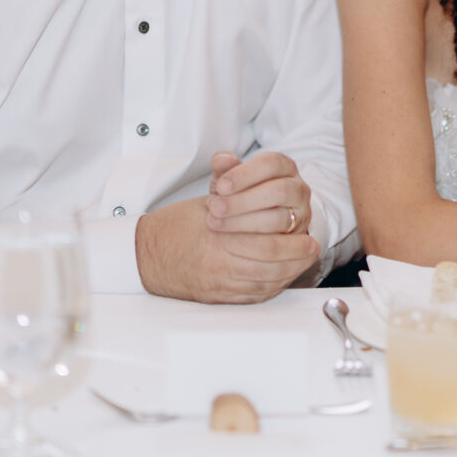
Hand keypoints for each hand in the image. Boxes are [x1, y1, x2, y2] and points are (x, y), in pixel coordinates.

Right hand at [135, 192, 317, 304]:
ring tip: (302, 263)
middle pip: (269, 265)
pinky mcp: (217, 297)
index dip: (291, 242)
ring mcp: (218, 284)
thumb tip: (230, 158)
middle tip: (312, 249)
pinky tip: (282, 277)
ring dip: (288, 273)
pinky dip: (272, 287)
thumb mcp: (199, 200)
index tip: (307, 236)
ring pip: (264, 283)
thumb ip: (222, 179)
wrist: (145, 257)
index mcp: (215, 236)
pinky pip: (252, 297)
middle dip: (295, 258)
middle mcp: (218, 263)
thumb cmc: (174, 227)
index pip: (264, 242)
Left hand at [204, 150, 311, 237]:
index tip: (221, 187)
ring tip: (216, 223)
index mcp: (285, 166)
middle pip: (279, 191)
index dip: (245, 174)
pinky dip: (251, 244)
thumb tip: (220, 159)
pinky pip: (280, 244)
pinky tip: (228, 241)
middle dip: (244, 201)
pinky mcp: (298, 239)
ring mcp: (302, 214)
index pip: (271, 163)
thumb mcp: (231, 179)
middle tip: (215, 208)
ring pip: (279, 219)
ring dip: (244, 223)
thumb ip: (224, 168)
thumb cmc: (241, 195)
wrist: (253, 223)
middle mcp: (299, 188)